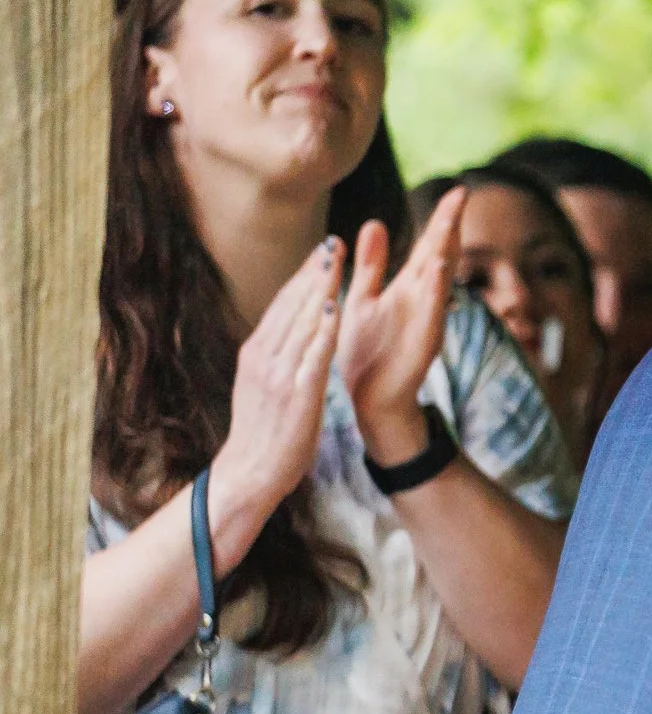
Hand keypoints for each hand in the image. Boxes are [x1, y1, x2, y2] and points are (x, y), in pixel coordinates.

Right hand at [215, 236, 342, 522]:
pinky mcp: (296, 394)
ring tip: (339, 260)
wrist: (249, 472)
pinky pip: (312, 355)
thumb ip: (275, 355)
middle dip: (315, 271)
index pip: (283, 304)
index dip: (304, 275)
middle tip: (336, 241)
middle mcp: (263, 357)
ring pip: (302, 321)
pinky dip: (323, 330)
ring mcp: (278, 374)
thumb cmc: (263, 431)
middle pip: (292, 304)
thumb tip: (290, 328)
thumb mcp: (262, 384)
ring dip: (321, 288)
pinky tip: (336, 309)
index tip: (323, 250)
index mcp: (256, 352)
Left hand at [339, 188, 463, 462]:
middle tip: (461, 193)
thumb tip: (375, 223)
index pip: (429, 246)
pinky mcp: (422, 342)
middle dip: (449, 225)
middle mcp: (421, 300)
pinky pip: (432, 312)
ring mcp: (426, 320)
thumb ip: (372, 264)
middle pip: (439, 254)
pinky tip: (437, 269)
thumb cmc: (368, 352)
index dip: (441, 219)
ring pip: (440, 279)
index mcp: (407, 288)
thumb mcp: (364, 298)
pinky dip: (435, 291)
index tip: (454, 190)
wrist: (372, 400)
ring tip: (450, 221)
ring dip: (446, 250)